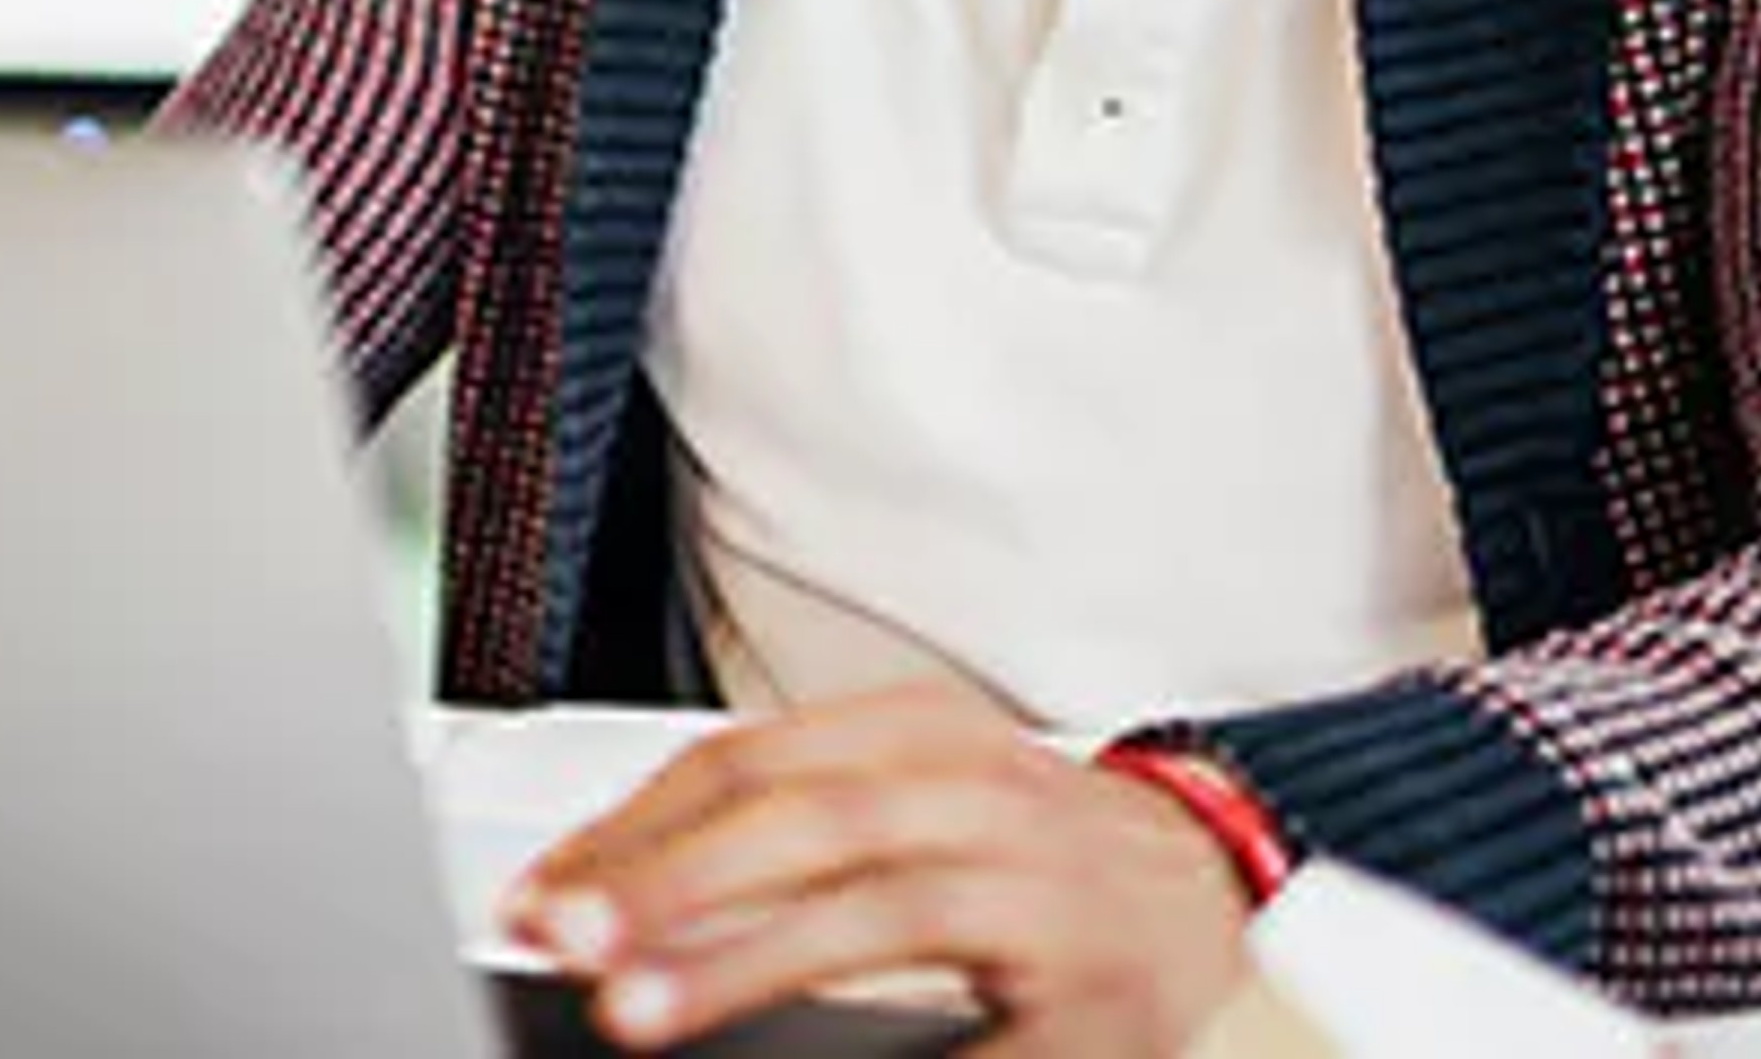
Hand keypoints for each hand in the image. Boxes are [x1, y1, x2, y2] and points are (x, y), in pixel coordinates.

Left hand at [499, 682, 1256, 1056]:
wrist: (1221, 889)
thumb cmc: (1039, 855)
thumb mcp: (916, 796)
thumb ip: (792, 823)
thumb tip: (627, 892)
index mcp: (920, 733)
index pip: (743, 760)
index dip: (630, 823)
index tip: (540, 889)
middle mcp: (978, 791)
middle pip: (794, 818)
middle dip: (663, 880)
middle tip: (561, 933)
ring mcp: (1036, 886)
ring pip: (866, 902)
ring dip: (737, 958)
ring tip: (636, 1007)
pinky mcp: (1083, 988)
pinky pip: (960, 1029)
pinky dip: (874, 1051)